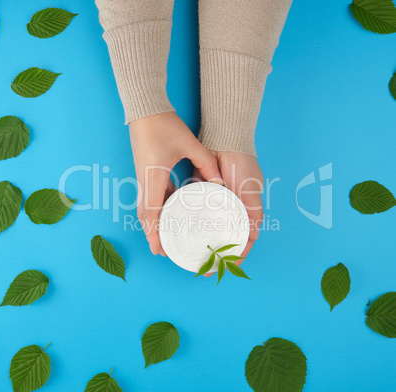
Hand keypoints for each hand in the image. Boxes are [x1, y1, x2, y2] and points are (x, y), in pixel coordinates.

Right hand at [129, 112, 222, 255]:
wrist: (145, 109)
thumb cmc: (164, 125)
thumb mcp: (189, 144)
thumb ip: (206, 163)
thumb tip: (219, 182)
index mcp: (153, 176)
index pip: (151, 212)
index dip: (154, 233)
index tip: (158, 249)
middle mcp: (145, 180)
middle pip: (146, 214)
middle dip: (153, 233)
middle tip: (162, 250)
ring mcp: (144, 177)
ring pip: (148, 206)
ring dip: (155, 222)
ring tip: (166, 236)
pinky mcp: (147, 172)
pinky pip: (152, 195)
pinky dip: (159, 207)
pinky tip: (172, 209)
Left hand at [194, 151, 263, 275]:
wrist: (223, 140)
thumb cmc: (241, 164)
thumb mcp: (249, 189)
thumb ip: (252, 211)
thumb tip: (253, 236)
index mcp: (246, 209)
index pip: (243, 238)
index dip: (237, 254)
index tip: (226, 266)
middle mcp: (232, 208)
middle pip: (226, 235)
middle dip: (218, 253)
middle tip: (205, 267)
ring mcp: (217, 202)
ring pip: (211, 226)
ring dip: (205, 241)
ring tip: (194, 255)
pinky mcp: (203, 194)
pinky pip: (198, 212)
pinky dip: (193, 224)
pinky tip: (184, 233)